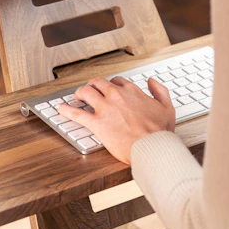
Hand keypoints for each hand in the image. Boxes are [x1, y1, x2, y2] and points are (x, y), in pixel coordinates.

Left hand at [56, 75, 174, 163]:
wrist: (152, 147)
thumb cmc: (159, 132)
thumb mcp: (167, 107)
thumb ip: (160, 91)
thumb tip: (152, 82)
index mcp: (132, 92)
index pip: (117, 82)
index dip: (111, 85)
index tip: (110, 90)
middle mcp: (117, 96)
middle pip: (98, 83)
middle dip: (93, 85)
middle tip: (90, 90)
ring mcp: (105, 108)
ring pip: (86, 92)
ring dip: (80, 92)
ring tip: (77, 96)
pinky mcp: (97, 123)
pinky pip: (76, 114)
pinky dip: (66, 110)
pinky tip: (61, 109)